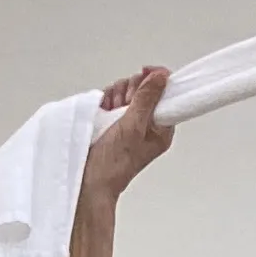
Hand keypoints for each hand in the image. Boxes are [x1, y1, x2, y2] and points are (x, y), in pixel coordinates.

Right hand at [81, 66, 174, 203]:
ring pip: (126, 90)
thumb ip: (147, 99)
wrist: (89, 180)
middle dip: (130, 91)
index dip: (153, 82)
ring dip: (116, 96)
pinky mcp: (114, 118)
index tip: (141, 80)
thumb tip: (161, 76)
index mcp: (161, 128)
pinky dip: (106, 100)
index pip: (166, 93)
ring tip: (110, 114)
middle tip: (122, 106)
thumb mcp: (133, 127)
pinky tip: (102, 111)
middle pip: (144, 87)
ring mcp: (130, 120)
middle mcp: (147, 123)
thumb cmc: (114, 163)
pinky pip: (112, 96)